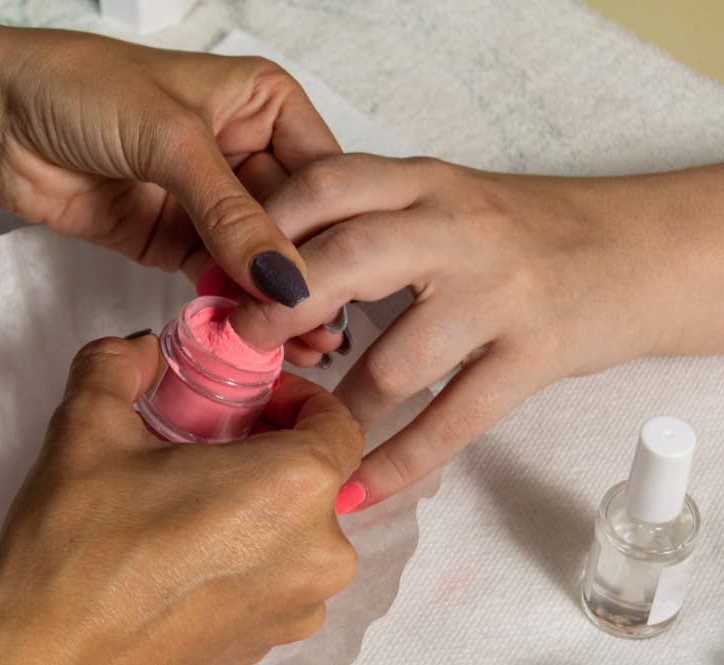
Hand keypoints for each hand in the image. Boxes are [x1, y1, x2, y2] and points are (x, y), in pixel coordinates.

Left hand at [0, 26, 339, 304]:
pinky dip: (227, 305)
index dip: (332, 226)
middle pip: (295, 221)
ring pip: (256, 256)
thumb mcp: (172, 140)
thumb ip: (231, 214)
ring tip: (300, 344)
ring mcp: (210, 199)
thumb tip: (283, 277)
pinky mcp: (174, 237)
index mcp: (264, 102)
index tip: (345, 280)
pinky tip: (249, 335)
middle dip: (304, 272)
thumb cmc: (80, 87)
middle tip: (324, 325)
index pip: (322, 171)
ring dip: (271, 299)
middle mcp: (245, 149)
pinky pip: (213, 277)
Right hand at [0, 334, 362, 664]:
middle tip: (204, 438)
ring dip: (255, 500)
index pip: (337, 420)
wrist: (47, 662)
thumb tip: (141, 349)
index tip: (248, 398)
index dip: (295, 397)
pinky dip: (247, 548)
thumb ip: (119, 363)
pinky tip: (183, 546)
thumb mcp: (87, 428)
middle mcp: (316, 553)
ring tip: (186, 493)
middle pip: (316, 475)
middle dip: (267, 446)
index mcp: (294, 489)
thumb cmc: (76, 557)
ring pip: (296, 526)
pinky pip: (278, 572)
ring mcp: (298, 606)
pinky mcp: (270, 642)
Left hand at [229, 154, 723, 508]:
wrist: (629, 250)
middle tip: (238, 349)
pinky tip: (360, 488)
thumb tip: (260, 271)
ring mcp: (500, 296)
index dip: (262, 230)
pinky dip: (400, 464)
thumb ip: (363, 221)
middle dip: (281, 308)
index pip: (326, 185)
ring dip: (339, 407)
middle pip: (351, 259)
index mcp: (423, 183)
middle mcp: (458, 230)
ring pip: (400, 359)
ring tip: (298, 433)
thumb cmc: (515, 230)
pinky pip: (456, 421)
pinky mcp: (535, 356)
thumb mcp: (439, 199)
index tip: (219, 276)